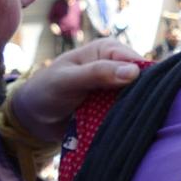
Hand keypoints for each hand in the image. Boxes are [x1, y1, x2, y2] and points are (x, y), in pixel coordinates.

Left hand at [9, 36, 142, 141]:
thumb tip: (134, 71)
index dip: (145, 81)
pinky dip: (130, 120)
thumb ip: (98, 73)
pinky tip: (130, 129)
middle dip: (143, 98)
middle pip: (144, 82)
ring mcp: (118, 88)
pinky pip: (131, 113)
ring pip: (140, 100)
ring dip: (136, 112)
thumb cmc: (46, 90)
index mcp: (109, 50)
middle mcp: (117, 66)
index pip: (138, 63)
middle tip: (139, 117)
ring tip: (134, 125)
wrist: (34, 117)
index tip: (144, 100)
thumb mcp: (68, 79)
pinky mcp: (116, 106)